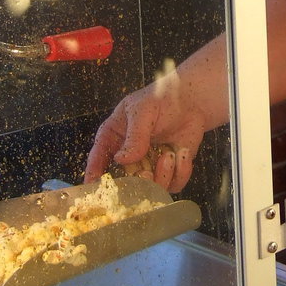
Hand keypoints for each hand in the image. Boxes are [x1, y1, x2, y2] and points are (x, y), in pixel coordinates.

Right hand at [84, 71, 205, 192]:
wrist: (191, 98)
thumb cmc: (161, 98)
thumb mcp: (143, 110)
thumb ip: (134, 136)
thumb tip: (121, 159)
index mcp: (115, 136)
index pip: (98, 157)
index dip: (94, 173)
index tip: (94, 186)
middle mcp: (130, 155)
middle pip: (125, 181)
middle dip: (136, 181)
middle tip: (146, 171)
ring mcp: (150, 164)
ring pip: (150, 188)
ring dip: (162, 175)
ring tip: (170, 155)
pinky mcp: (171, 170)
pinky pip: (173, 185)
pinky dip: (180, 173)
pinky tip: (183, 153)